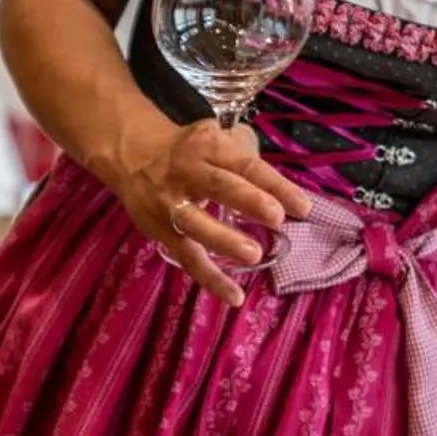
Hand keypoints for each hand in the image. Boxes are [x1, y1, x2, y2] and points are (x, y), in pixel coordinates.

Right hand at [113, 118, 311, 305]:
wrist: (133, 158)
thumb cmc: (191, 152)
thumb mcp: (217, 139)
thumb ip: (248, 157)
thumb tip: (282, 190)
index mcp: (209, 147)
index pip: (246, 165)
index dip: (275, 185)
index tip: (303, 207)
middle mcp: (188, 172)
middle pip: (220, 186)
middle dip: (249, 201)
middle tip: (276, 218)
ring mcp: (171, 203)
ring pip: (196, 222)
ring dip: (225, 239)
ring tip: (254, 255)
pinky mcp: (161, 231)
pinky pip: (188, 257)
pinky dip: (210, 279)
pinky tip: (235, 297)